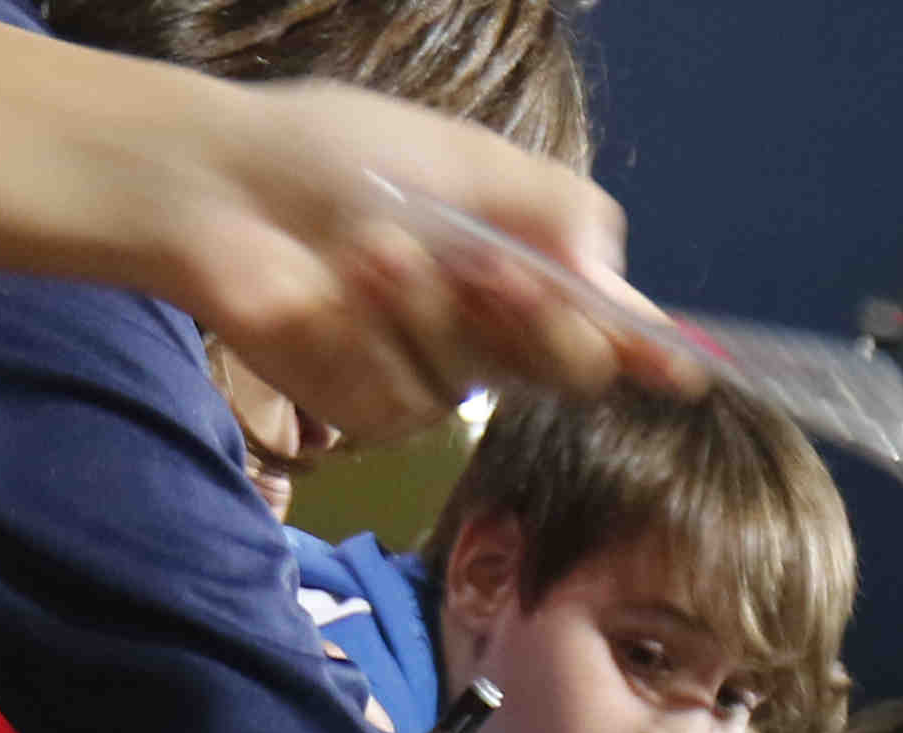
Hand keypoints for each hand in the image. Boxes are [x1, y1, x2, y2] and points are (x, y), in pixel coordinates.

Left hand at [118, 76, 691, 445]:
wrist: (222, 187)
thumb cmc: (338, 153)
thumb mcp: (462, 157)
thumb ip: (553, 213)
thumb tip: (619, 287)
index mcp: (524, 265)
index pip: (605, 323)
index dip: (648, 350)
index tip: (680, 371)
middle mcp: (490, 331)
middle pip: (565, 368)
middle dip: (536, 317)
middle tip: (495, 272)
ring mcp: (432, 377)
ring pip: (475, 377)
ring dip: (423, 307)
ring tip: (367, 247)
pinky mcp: (368, 409)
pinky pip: (400, 397)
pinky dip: (363, 338)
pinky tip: (324, 292)